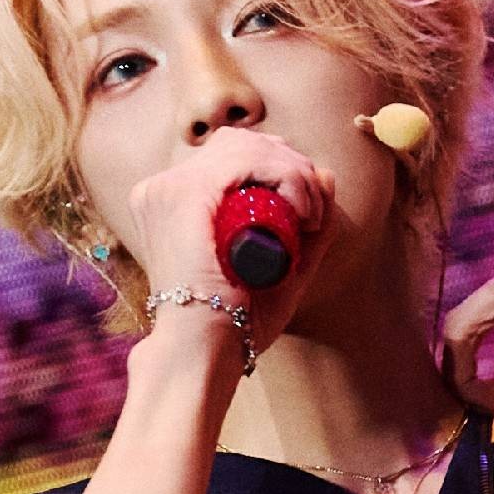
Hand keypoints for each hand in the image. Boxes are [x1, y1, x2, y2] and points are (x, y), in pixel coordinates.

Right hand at [122, 125, 337, 356]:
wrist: (204, 352)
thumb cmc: (236, 321)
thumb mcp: (285, 267)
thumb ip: (310, 227)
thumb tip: (329, 174)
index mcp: (174, 200)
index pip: (232, 153)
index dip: (279, 165)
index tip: (309, 207)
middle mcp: (163, 188)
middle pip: (239, 142)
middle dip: (291, 165)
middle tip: (315, 212)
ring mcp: (168, 188)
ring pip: (246, 147)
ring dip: (294, 173)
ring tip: (311, 217)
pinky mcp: (183, 195)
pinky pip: (245, 161)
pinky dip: (285, 177)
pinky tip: (302, 211)